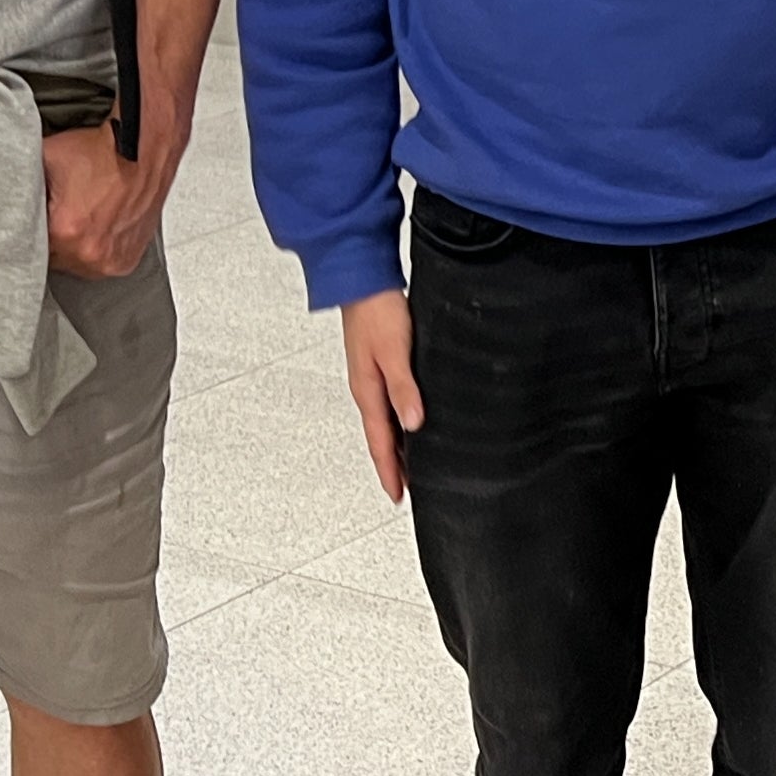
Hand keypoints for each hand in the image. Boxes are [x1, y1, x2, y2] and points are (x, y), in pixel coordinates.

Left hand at [44, 100, 181, 279]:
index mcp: (65, 232)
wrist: (143, 149)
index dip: (27, 232)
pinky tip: (96, 227)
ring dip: (73, 249)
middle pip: (52, 260)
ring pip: (75, 265)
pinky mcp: (127, 261)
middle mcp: (89, 253)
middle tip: (57, 215)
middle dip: (51, 240)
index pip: (28, 248)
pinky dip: (95, 250)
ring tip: (79, 220)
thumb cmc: (102, 152)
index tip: (30, 222)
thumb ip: (19, 180)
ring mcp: (111, 261)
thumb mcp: (46, 156)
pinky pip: (99, 265)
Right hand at [339, 289, 422, 502]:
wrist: (362, 279)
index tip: (398, 496)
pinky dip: (398, 420)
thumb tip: (413, 425)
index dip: (390, 472)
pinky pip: (388, 403)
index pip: (380, 443)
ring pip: (385, 421)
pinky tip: (409, 420)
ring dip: (396, 444)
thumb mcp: (395, 352)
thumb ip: (404, 389)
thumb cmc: (376, 311)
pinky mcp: (379, 363)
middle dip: (393, 465)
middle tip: (406, 488)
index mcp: (368, 392)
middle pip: (381, 437)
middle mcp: (367, 389)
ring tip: (410, 463)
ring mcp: (371, 377)